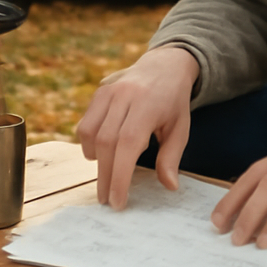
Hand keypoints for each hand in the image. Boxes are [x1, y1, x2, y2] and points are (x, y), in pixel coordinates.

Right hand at [77, 46, 198, 208]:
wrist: (164, 65)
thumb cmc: (174, 101)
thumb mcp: (181, 128)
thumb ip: (171, 157)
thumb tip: (169, 186)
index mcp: (148, 105)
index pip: (127, 144)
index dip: (119, 175)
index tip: (118, 201)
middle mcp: (124, 95)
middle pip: (106, 143)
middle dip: (105, 176)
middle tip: (108, 200)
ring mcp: (108, 92)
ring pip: (90, 134)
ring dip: (95, 161)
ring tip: (106, 178)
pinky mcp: (98, 93)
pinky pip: (85, 124)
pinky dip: (88, 144)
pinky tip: (100, 155)